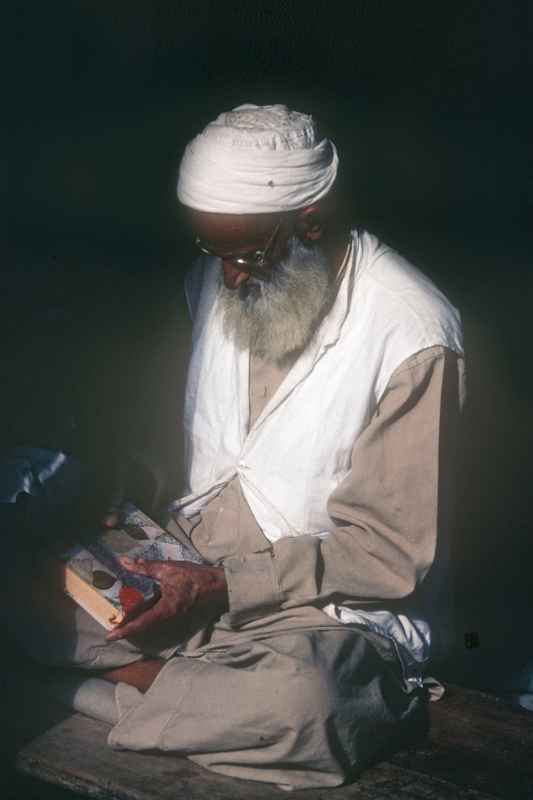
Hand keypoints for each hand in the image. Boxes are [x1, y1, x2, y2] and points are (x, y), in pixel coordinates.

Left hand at [106, 558, 227, 641]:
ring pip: (149, 619)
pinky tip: (139, 605)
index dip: (124, 630)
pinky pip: (156, 614)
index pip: (140, 623)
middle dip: (126, 625)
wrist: (217, 585)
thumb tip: (124, 562)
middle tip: (111, 624)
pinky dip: (145, 612)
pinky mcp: (176, 611)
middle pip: (142, 624)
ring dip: (135, 619)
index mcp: (164, 610)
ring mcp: (172, 616)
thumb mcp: (167, 569)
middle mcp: (167, 617)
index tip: (109, 637)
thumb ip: (144, 567)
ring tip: (121, 616)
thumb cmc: (193, 577)